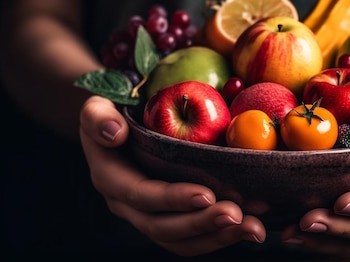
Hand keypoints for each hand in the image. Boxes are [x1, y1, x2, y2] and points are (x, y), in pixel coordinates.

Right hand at [79, 95, 265, 255]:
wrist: (115, 130)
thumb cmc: (110, 114)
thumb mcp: (96, 109)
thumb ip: (97, 117)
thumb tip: (114, 132)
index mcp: (111, 179)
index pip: (142, 195)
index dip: (173, 199)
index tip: (207, 194)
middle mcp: (128, 205)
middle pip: (164, 226)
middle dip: (202, 223)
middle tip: (238, 215)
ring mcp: (149, 216)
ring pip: (182, 240)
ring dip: (219, 237)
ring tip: (253, 228)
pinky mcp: (170, 219)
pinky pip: (194, 238)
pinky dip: (222, 235)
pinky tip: (251, 226)